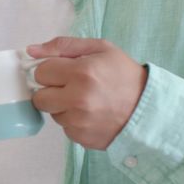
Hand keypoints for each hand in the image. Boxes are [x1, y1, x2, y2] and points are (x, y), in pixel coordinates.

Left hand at [26, 37, 148, 150]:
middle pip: (39, 97)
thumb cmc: (125, 75)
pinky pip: (65, 128)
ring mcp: (79, 122)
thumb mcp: (100, 49)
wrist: (151, 110)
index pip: (41, 72)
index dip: (52, 70)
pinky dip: (73, 122)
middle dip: (52, 90)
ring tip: (86, 101)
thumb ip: (63, 46)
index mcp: (81, 73)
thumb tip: (31, 51)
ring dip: (62, 107)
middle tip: (72, 87)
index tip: (65, 71)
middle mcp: (77, 99)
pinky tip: (91, 115)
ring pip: (52, 113)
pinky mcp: (82, 138)